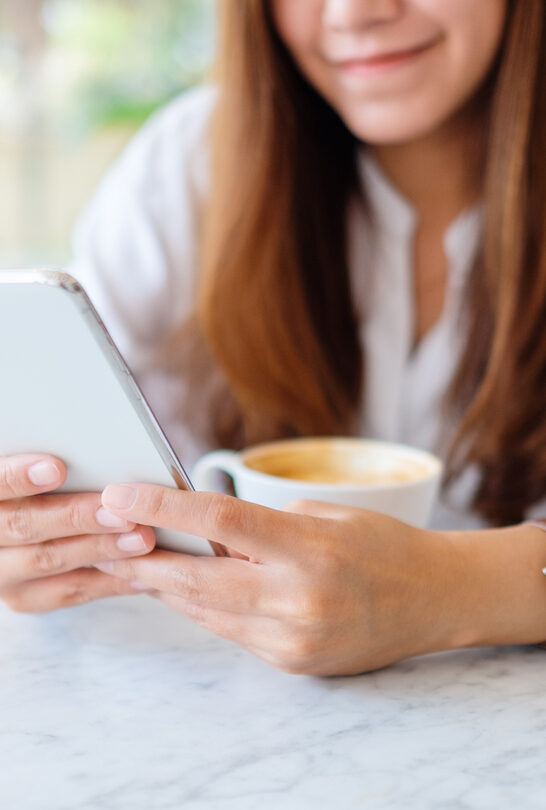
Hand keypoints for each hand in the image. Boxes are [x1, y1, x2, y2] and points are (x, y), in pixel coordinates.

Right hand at [0, 455, 155, 613]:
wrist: (33, 527)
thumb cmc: (47, 489)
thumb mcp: (36, 470)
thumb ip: (51, 463)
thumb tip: (92, 445)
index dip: (19, 477)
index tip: (57, 468)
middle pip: (23, 525)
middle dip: (75, 517)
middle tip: (118, 511)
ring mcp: (4, 571)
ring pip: (48, 560)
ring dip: (99, 549)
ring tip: (141, 539)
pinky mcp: (25, 596)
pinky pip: (68, 591)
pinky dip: (108, 581)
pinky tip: (142, 572)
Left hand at [94, 483, 464, 674]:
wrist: (436, 600)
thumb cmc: (385, 545)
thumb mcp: (328, 516)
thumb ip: (266, 527)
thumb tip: (211, 536)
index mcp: (311, 550)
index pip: (221, 523)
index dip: (163, 507)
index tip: (120, 495)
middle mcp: (299, 600)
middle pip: (198, 580)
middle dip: (147, 559)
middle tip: (109, 537)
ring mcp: (294, 640)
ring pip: (208, 612)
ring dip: (169, 587)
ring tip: (141, 561)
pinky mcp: (293, 663)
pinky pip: (233, 632)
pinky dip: (206, 609)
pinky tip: (191, 589)